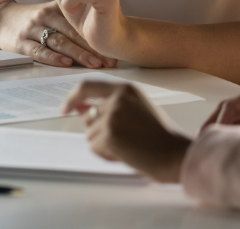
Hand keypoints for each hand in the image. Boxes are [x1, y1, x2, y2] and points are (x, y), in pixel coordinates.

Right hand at [0, 0, 115, 68]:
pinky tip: (66, 63)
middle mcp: (46, 16)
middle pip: (73, 32)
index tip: (113, 49)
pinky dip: (52, 57)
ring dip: (78, 54)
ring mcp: (33, 29)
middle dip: (93, 47)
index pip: (80, 21)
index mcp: (57, 7)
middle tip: (109, 60)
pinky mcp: (21, 43)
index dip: (97, 35)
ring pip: (59, 42)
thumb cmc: (33, 18)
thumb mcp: (52, 9)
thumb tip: (104, 30)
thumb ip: (74, 16)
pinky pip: (38, 51)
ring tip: (94, 63)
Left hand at [62, 81, 190, 182]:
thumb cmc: (159, 135)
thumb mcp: (136, 109)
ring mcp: (112, 115)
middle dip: (98, 132)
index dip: (73, 97)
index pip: (88, 86)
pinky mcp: (109, 134)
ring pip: (90, 134)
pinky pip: (95, 147)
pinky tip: (126, 153)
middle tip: (122, 140)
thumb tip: (79, 110)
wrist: (174, 153)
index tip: (65, 108)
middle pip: (88, 117)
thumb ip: (111, 105)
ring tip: (129, 146)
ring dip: (104, 145)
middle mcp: (117, 98)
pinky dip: (106, 155)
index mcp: (126, 89)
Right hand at [203, 79, 239, 144]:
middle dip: (219, 126)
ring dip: (229, 131)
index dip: (217, 123)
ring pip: (238, 118)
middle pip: (231, 110)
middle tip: (205, 141)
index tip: (207, 137)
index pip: (230, 105)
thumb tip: (227, 139)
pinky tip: (233, 145)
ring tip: (216, 144)